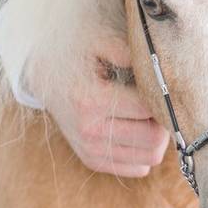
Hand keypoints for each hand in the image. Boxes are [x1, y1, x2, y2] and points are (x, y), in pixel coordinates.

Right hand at [45, 40, 169, 176]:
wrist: (44, 75)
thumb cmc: (77, 53)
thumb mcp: (97, 39)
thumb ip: (125, 50)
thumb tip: (153, 66)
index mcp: (91, 100)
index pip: (148, 109)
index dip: (163, 96)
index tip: (160, 83)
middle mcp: (89, 131)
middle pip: (154, 138)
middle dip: (164, 119)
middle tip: (158, 100)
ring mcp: (90, 149)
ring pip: (150, 157)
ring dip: (158, 136)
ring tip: (149, 113)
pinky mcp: (93, 160)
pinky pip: (139, 168)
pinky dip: (145, 150)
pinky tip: (138, 128)